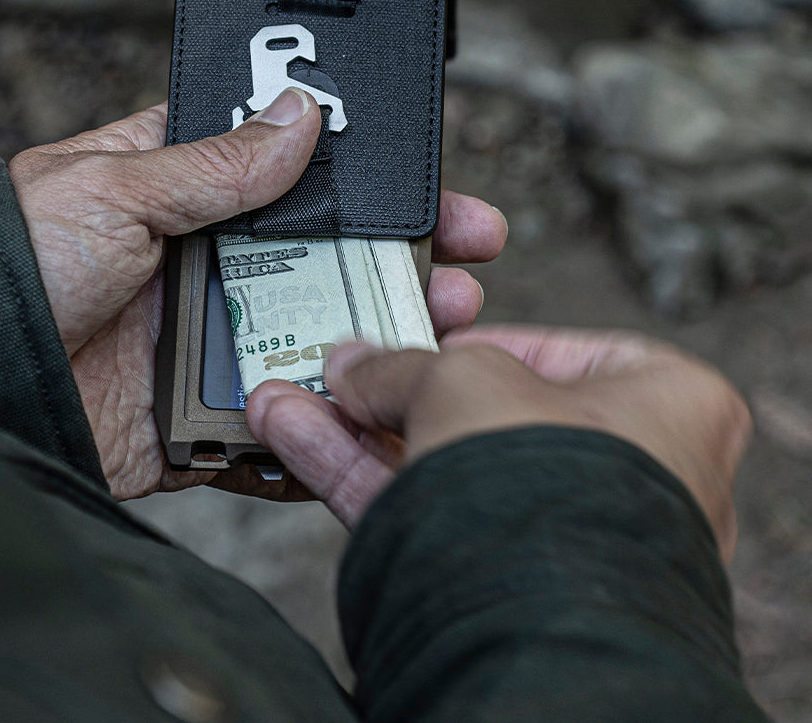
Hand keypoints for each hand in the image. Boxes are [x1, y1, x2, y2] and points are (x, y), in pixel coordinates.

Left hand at [9, 88, 507, 498]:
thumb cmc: (11, 259)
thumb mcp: (114, 188)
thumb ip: (215, 163)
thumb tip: (301, 112)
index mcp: (188, 194)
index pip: (299, 175)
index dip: (369, 181)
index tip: (433, 191)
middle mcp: (209, 264)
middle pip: (327, 262)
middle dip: (402, 266)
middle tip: (469, 272)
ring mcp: (208, 338)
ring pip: (316, 342)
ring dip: (381, 346)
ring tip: (445, 341)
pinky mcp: (197, 412)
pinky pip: (273, 424)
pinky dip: (320, 429)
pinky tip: (376, 421)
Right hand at [246, 325, 751, 559]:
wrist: (538, 621)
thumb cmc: (555, 482)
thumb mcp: (466, 378)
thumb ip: (403, 366)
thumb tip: (353, 367)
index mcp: (666, 406)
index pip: (561, 350)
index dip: (482, 337)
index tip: (425, 337)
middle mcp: (624, 477)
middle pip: (482, 411)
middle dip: (391, 389)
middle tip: (342, 371)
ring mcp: (560, 537)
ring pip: (438, 463)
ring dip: (354, 431)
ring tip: (292, 399)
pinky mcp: (502, 584)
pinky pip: (419, 510)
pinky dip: (355, 475)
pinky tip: (296, 437)